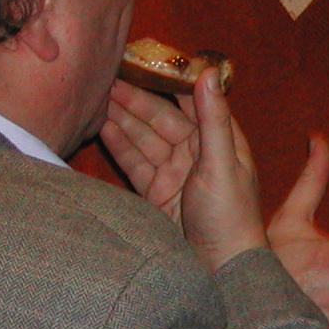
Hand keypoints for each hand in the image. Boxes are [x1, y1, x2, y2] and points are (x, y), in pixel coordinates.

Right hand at [101, 73, 265, 268]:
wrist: (220, 269)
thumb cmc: (230, 216)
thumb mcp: (222, 164)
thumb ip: (213, 119)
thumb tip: (209, 72)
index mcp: (221, 141)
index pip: (193, 102)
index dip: (170, 81)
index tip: (147, 59)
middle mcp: (197, 154)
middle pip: (162, 118)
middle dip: (136, 99)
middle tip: (107, 78)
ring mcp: (175, 174)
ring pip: (145, 139)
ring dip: (122, 119)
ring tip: (97, 96)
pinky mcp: (157, 194)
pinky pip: (135, 164)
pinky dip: (118, 146)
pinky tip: (101, 127)